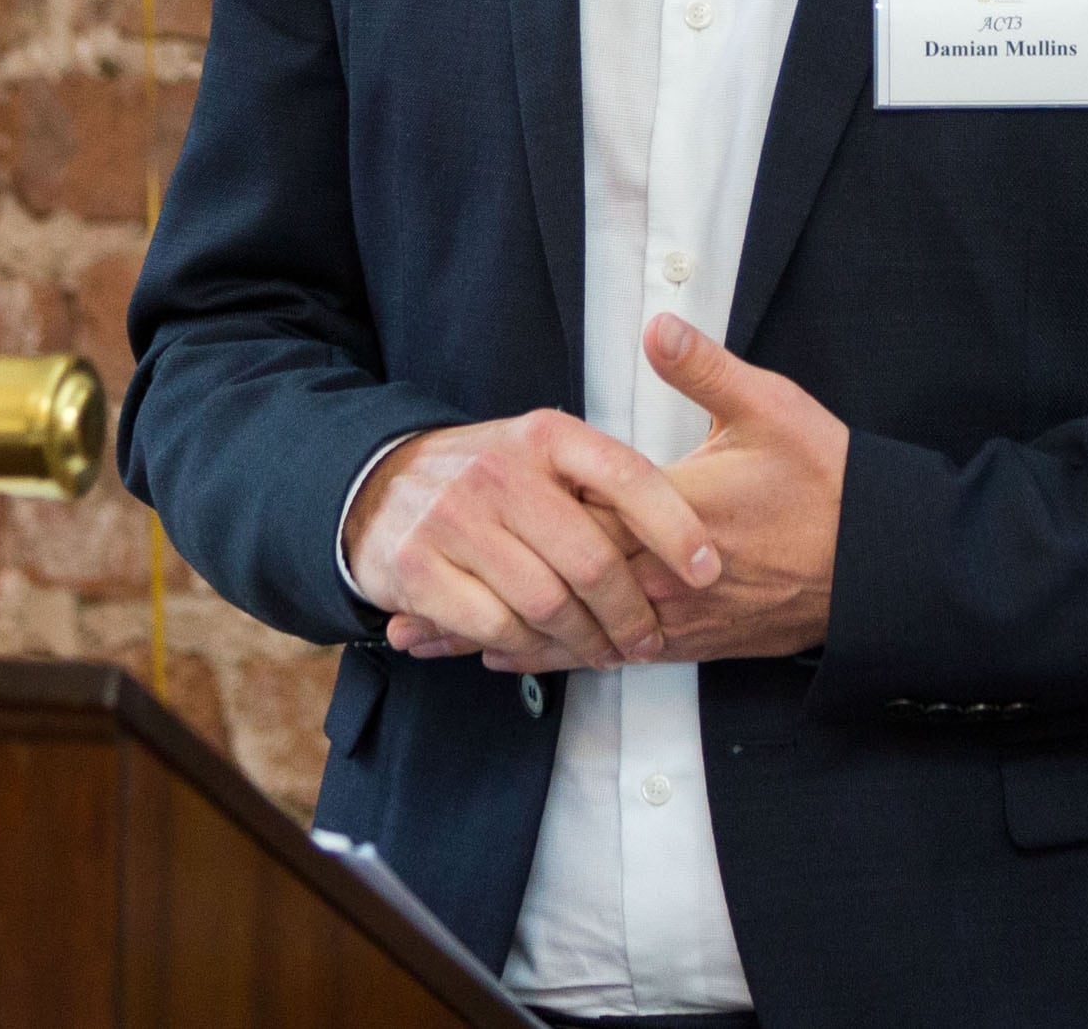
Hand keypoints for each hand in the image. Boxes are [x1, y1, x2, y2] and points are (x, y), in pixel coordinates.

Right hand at [345, 409, 718, 674]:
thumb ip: (603, 480)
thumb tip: (693, 532)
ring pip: (547, 602)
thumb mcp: (543, 451)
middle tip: (648, 639)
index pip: (627, 476)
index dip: (675, 527)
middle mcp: (500, 469)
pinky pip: (494, 626)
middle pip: (591, 558)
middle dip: (631, 613)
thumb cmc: (489, 477)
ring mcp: (454, 517)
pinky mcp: (418, 565)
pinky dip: (525, 647)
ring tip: (605, 652)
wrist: (379, 484)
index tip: (708, 571)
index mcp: (544, 435)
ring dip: (585, 640)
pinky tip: (540, 648)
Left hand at [396, 318, 848, 669]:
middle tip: (404, 616)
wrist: (880, 563)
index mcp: (675, 515)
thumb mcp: (771, 408)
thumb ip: (705, 369)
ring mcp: (679, 619)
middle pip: (554, 593)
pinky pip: (613, 657)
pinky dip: (559, 658)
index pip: (574, 528)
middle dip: (478, 602)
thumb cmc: (827, 480)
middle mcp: (665, 578)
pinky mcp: (696, 642)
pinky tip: (518, 658)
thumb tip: (657, 325)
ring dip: (504, 640)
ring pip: (575, 636)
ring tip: (435, 647)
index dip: (502, 537)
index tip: (442, 537)